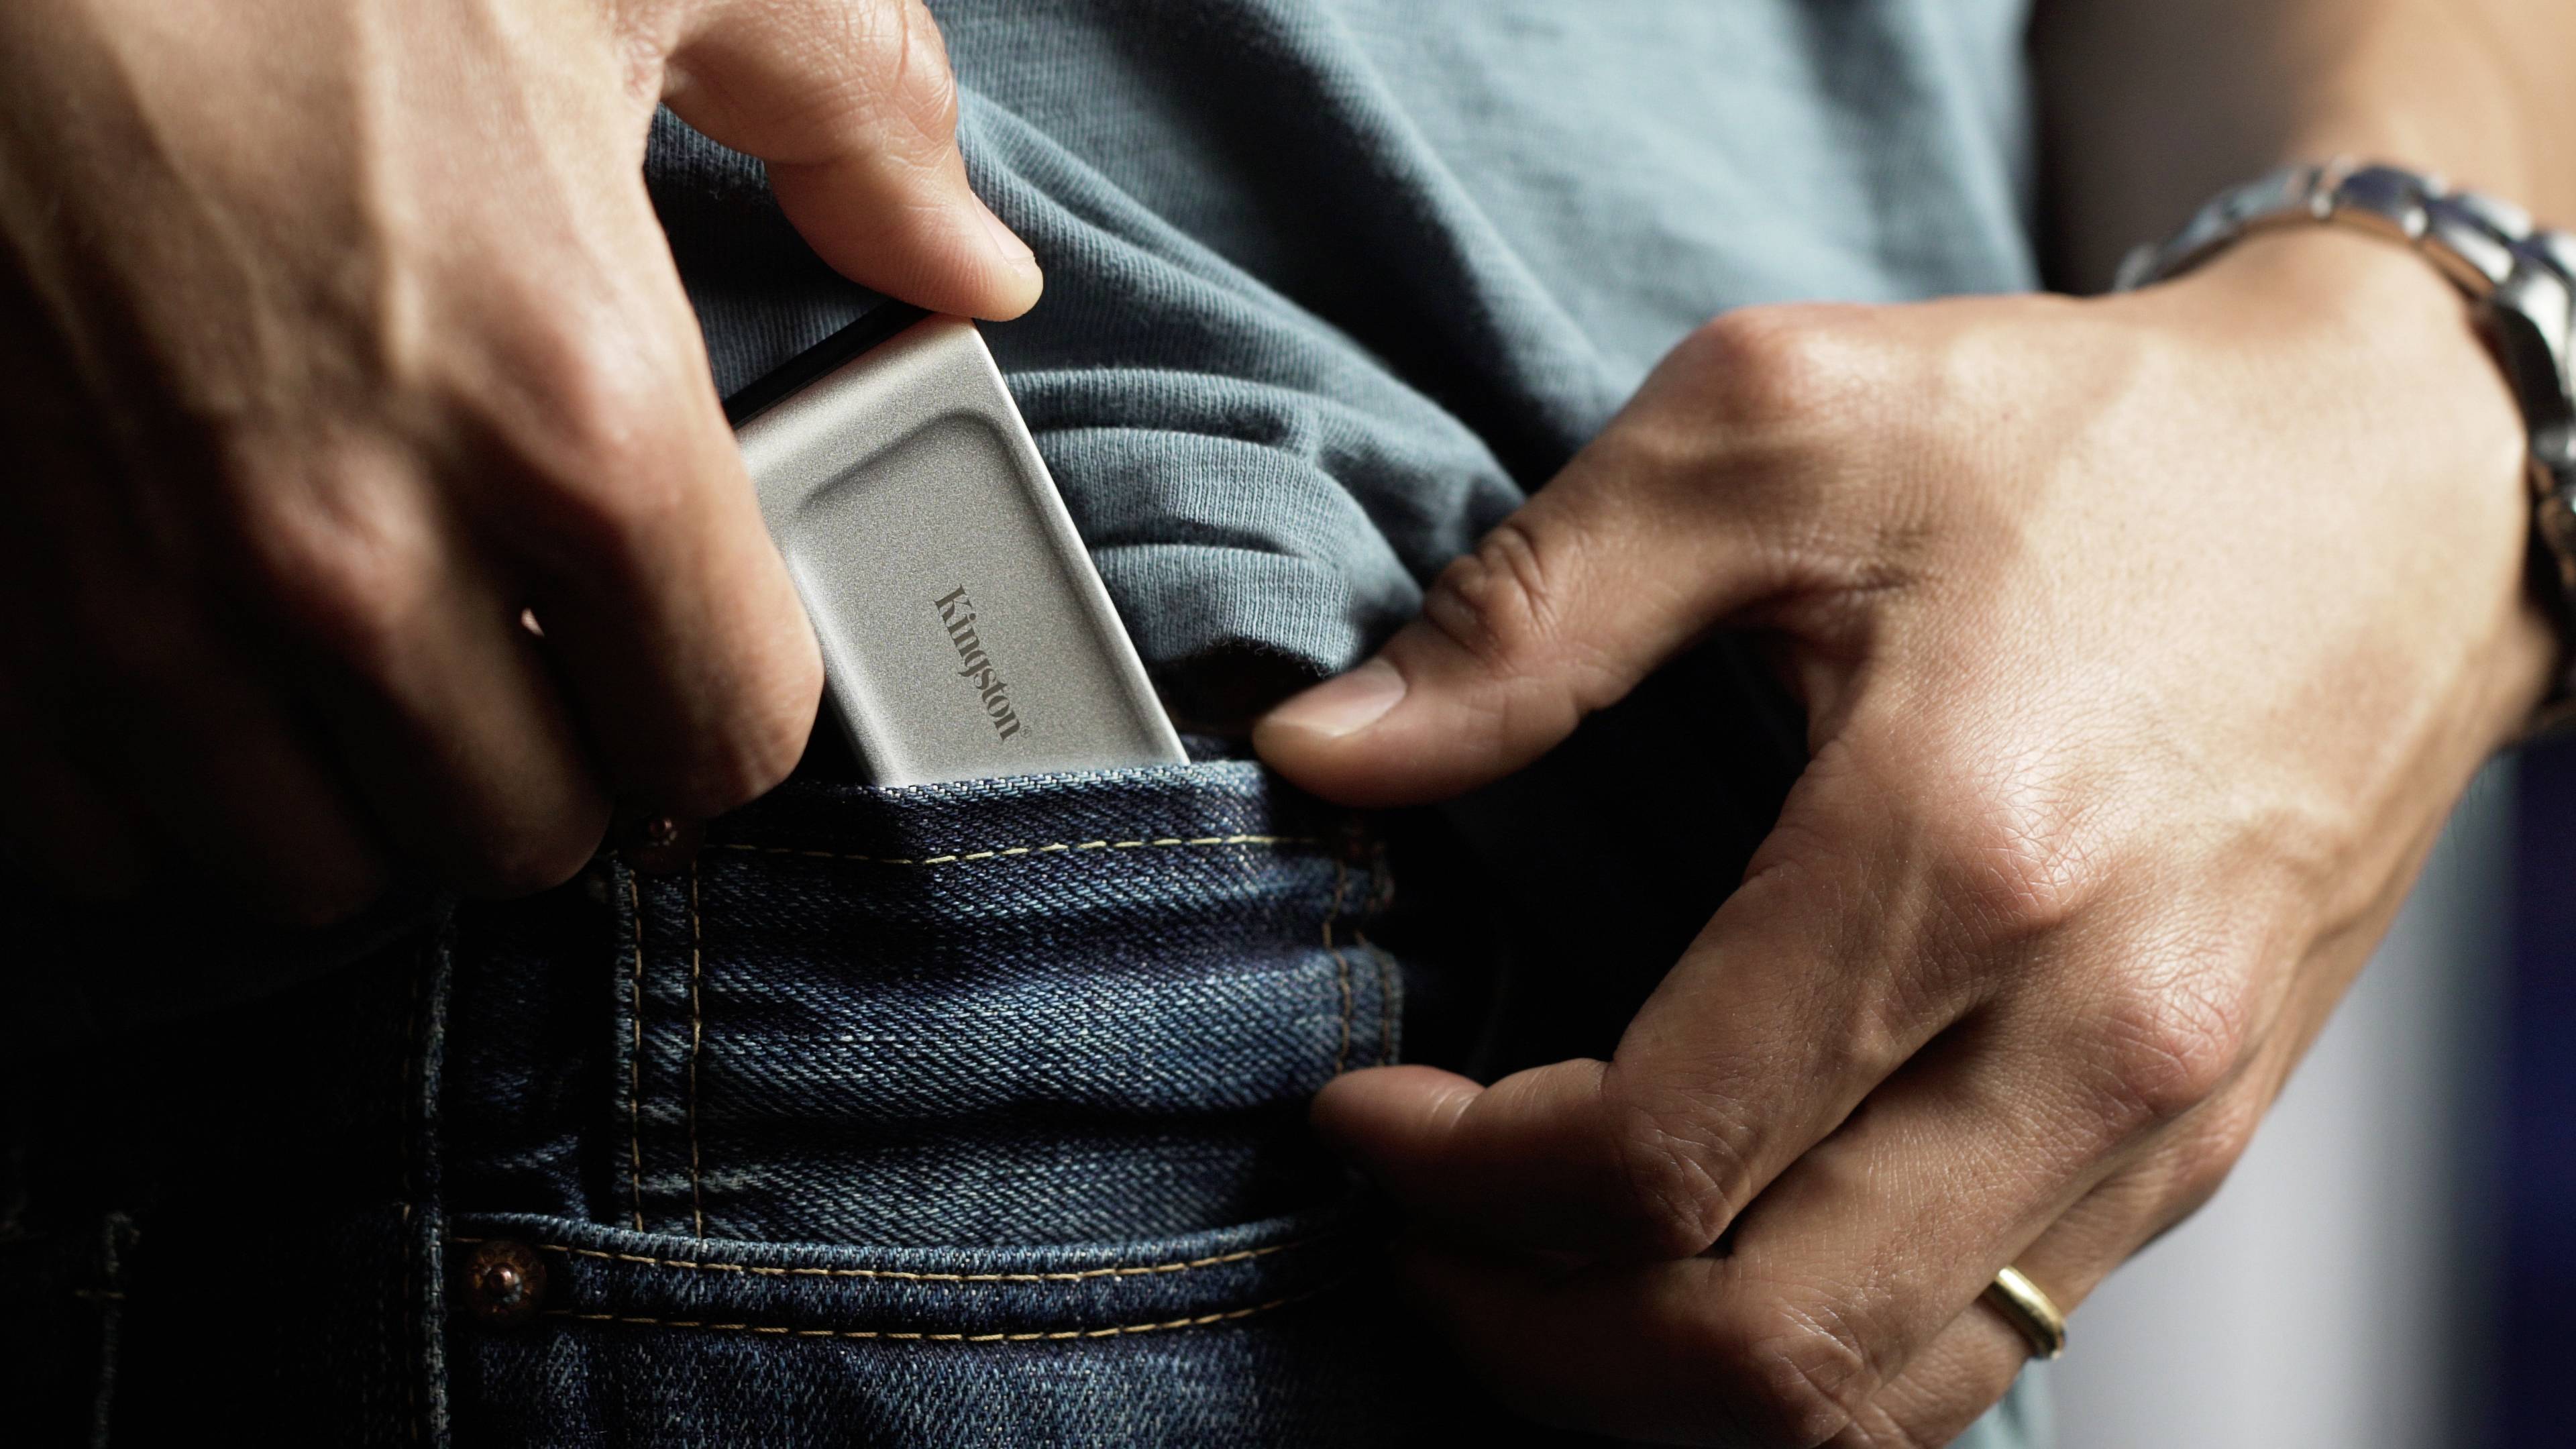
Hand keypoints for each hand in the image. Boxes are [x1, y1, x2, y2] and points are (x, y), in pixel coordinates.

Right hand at [0, 0, 1035, 921]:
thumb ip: (855, 118)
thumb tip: (978, 260)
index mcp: (580, 418)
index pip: (725, 739)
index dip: (724, 710)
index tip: (690, 660)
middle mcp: (366, 554)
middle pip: (526, 832)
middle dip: (556, 760)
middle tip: (534, 648)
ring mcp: (160, 604)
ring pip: (324, 865)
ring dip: (371, 787)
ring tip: (375, 655)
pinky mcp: (7, 616)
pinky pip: (112, 836)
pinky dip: (175, 784)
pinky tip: (213, 664)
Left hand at [1257, 230, 2553, 1444]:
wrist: (2396, 478)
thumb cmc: (2081, 436)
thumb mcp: (1769, 430)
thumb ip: (1527, 613)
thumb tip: (1318, 752)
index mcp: (1962, 850)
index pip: (1655, 1153)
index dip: (1456, 1173)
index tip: (1357, 1113)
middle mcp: (2092, 1030)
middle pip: (1761, 1345)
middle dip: (1530, 1332)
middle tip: (1414, 1233)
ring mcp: (2166, 1113)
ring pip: (1882, 1397)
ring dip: (1663, 1385)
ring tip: (1531, 1275)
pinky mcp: (2200, 1138)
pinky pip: (1989, 1345)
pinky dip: (1815, 1360)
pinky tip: (1708, 1260)